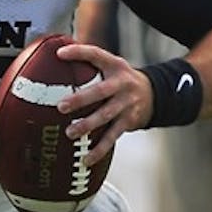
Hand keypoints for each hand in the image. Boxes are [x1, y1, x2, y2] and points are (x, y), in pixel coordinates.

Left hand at [55, 43, 154, 166]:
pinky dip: (99, 149)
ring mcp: (127, 104)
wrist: (155, 94)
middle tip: (62, 106)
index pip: (96, 54)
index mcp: (114, 66)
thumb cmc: (120, 78)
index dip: (79, 52)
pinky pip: (112, 136)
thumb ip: (88, 61)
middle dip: (81, 99)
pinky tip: (86, 159)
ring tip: (70, 133)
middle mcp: (122, 84)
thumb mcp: (110, 64)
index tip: (60, 54)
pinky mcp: (129, 121)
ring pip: (106, 116)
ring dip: (88, 125)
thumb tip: (56, 55)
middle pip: (101, 91)